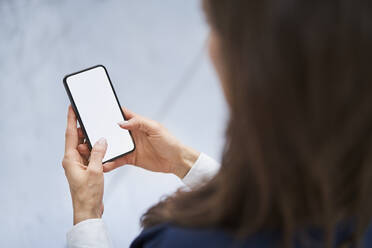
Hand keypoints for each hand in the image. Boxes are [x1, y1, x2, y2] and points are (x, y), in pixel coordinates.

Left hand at [62, 106, 107, 224]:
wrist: (88, 210)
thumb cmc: (88, 193)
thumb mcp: (96, 171)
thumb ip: (98, 153)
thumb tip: (101, 140)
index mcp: (70, 159)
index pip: (71, 134)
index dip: (71, 120)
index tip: (72, 107)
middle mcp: (72, 160)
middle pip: (78, 139)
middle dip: (85, 130)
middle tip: (93, 119)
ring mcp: (78, 165)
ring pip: (85, 148)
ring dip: (93, 142)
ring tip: (101, 134)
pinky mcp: (85, 170)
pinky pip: (90, 156)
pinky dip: (97, 151)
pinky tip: (105, 149)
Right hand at [77, 107, 199, 178]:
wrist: (176, 161)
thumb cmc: (169, 141)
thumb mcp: (155, 128)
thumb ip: (139, 123)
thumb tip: (121, 123)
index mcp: (136, 123)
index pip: (120, 115)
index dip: (107, 113)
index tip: (93, 112)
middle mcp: (131, 134)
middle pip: (111, 131)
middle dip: (98, 132)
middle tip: (85, 134)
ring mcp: (130, 147)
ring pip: (111, 146)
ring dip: (101, 148)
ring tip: (89, 150)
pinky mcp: (130, 159)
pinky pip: (117, 160)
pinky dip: (109, 163)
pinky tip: (102, 165)